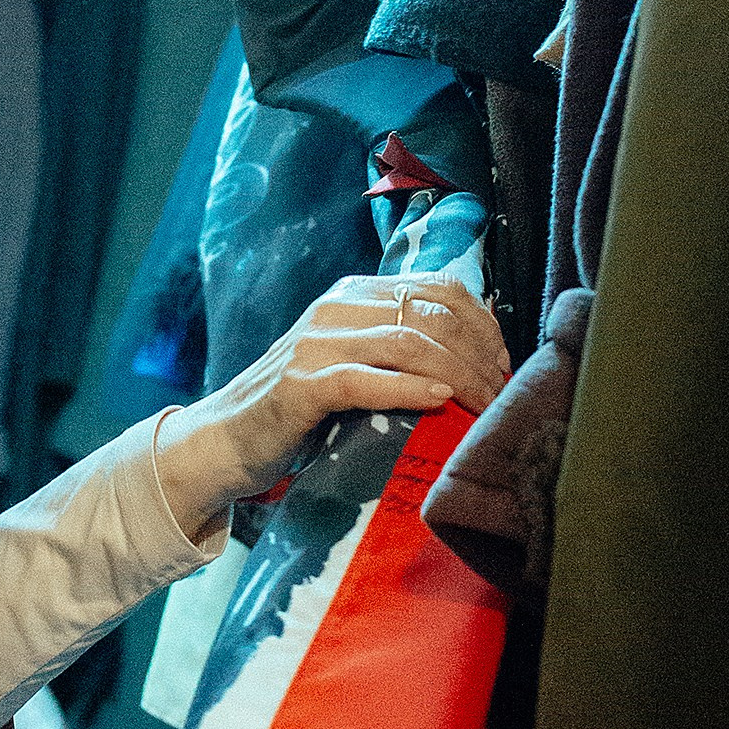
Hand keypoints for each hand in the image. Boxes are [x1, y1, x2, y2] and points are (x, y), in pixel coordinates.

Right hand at [153, 273, 511, 540]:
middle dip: (479, 354)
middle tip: (500, 393)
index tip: (504, 364)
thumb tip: (473, 357)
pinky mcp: (300, 386)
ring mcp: (314, 345)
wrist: (225, 439)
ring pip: (407, 343)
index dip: (483, 323)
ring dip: (458, 374)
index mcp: (353, 294)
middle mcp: (335, 308)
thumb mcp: (352, 361)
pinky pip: (366, 380)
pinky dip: (409, 389)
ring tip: (481, 403)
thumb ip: (396, 347)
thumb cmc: (300, 408)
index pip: (438, 288)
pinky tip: (439, 400)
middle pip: (430, 315)